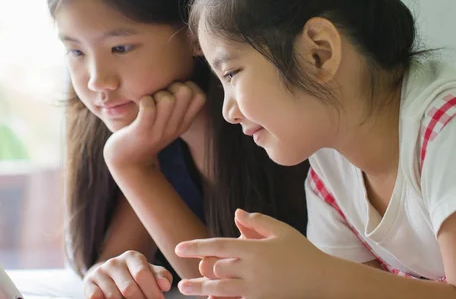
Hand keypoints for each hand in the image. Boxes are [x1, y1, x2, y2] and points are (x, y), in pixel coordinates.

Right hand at [84, 251, 172, 298]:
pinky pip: (96, 297)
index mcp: (132, 257)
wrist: (108, 277)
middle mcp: (114, 262)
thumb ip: (160, 277)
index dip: (152, 292)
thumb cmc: (134, 277)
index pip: (142, 274)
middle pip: (129, 288)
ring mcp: (100, 272)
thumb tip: (165, 285)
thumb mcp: (149, 273)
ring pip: (114, 297)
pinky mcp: (88, 283)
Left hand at [103, 81, 204, 171]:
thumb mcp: (168, 122)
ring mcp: (159, 130)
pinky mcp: (142, 132)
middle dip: (171, 86)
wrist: (128, 162)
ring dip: (156, 95)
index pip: (200, 96)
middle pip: (186, 92)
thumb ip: (177, 105)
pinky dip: (143, 101)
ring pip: (167, 99)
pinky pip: (148, 107)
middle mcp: (175, 127)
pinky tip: (140, 106)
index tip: (174, 92)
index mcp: (184, 122)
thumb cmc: (146, 132)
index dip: (188, 86)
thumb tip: (182, 80)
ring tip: (149, 102)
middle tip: (159, 95)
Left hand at [175, 209, 332, 298]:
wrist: (323, 280)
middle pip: (216, 269)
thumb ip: (257, 221)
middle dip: (200, 270)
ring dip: (200, 288)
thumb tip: (237, 212)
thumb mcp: (281, 230)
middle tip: (183, 277)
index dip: (196, 246)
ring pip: (220, 288)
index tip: (179, 248)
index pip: (217, 246)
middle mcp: (251, 269)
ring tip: (184, 289)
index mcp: (253, 249)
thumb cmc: (302, 251)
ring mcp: (256, 288)